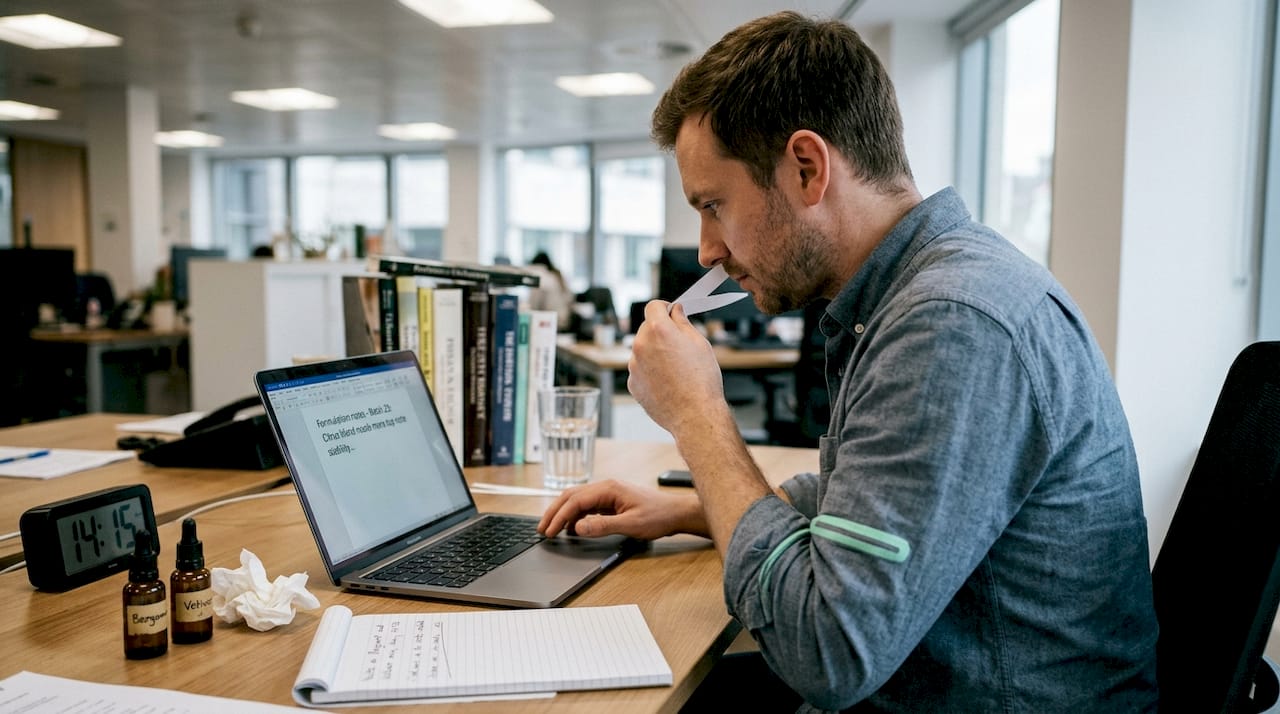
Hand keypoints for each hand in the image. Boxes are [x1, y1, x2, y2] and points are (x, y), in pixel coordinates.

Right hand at [537, 479, 706, 540]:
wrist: (675, 513)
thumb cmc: (658, 516)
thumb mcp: (631, 525)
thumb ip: (603, 526)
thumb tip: (578, 528)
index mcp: (609, 488)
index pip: (575, 501)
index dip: (560, 516)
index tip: (549, 531)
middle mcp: (605, 487)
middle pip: (571, 496)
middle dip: (554, 512)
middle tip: (541, 529)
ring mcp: (608, 493)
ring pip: (577, 499)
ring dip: (562, 513)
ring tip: (551, 529)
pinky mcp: (611, 501)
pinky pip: (586, 506)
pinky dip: (574, 515)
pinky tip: (570, 527)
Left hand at [628, 301, 728, 434]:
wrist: (695, 415)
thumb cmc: (701, 380)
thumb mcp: (699, 343)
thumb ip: (683, 323)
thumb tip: (675, 311)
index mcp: (657, 330)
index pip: (653, 306)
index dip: (664, 308)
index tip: (671, 314)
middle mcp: (640, 345)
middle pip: (647, 328)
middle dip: (660, 331)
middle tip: (679, 345)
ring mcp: (634, 366)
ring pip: (643, 350)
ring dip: (655, 352)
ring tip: (676, 369)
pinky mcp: (633, 384)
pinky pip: (640, 369)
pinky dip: (651, 371)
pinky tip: (668, 382)